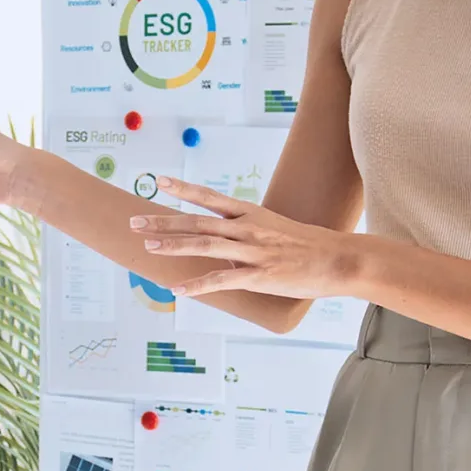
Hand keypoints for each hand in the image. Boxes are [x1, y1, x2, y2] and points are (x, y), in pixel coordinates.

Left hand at [131, 177, 359, 299]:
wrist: (335, 258)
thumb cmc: (306, 245)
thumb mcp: (273, 230)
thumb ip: (245, 236)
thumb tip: (224, 250)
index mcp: (250, 214)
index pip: (210, 197)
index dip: (183, 188)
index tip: (159, 181)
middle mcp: (247, 228)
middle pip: (197, 221)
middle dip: (164, 221)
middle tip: (135, 221)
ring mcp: (252, 251)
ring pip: (205, 246)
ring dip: (173, 245)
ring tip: (148, 245)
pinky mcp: (258, 275)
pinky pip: (221, 280)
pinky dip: (197, 285)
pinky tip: (178, 290)